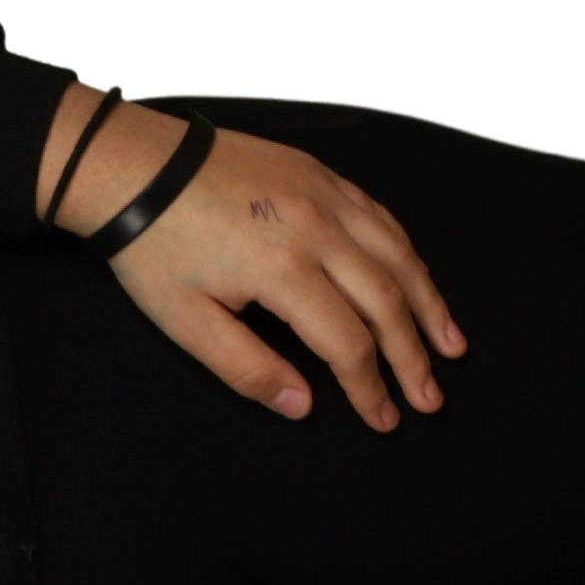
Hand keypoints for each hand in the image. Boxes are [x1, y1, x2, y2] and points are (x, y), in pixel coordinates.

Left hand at [43, 91, 468, 431]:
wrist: (135, 165)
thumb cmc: (152, 245)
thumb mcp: (185, 321)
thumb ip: (247, 368)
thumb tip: (302, 405)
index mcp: (283, 270)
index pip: (347, 344)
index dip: (370, 388)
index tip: (384, 419)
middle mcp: (318, 228)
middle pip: (387, 302)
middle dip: (412, 356)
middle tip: (430, 398)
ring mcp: (324, 194)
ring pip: (397, 255)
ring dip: (429, 304)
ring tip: (450, 345)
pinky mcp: (320, 173)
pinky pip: (381, 218)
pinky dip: (406, 255)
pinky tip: (416, 279)